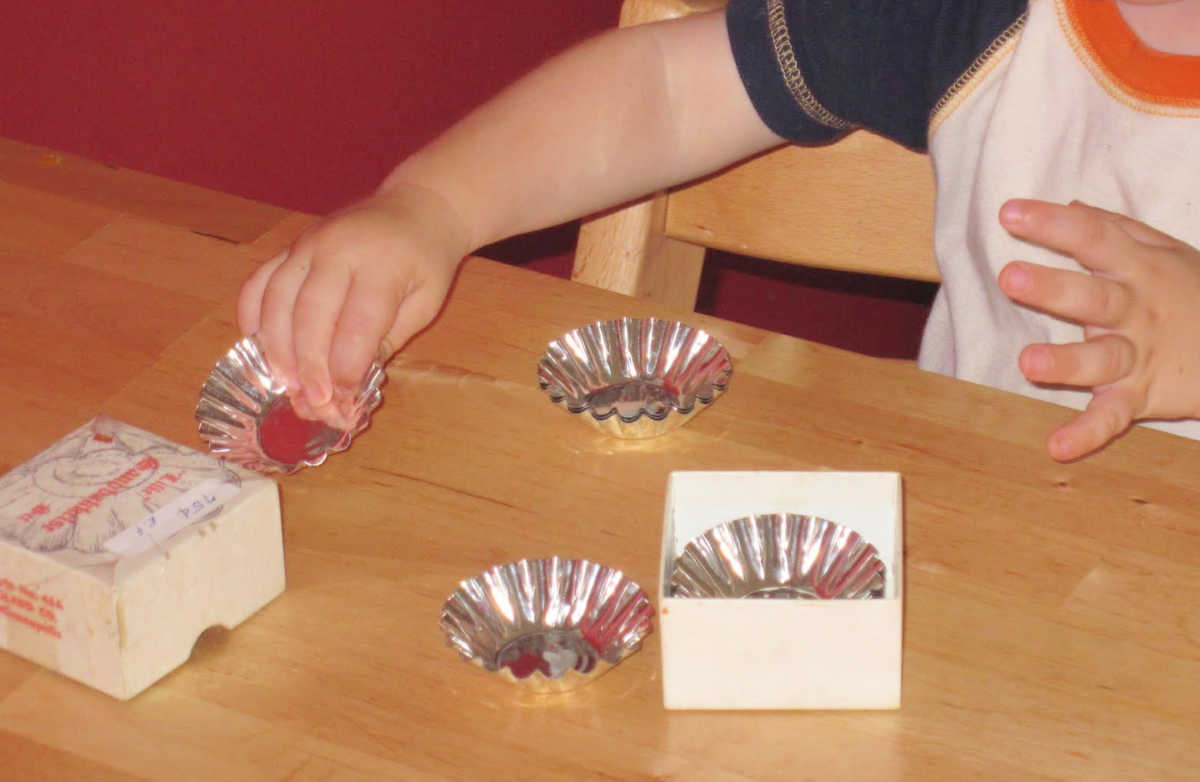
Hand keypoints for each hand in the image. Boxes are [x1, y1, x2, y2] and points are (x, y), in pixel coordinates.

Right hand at [237, 184, 467, 425]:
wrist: (416, 207)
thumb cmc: (425, 261)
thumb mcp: (425, 302)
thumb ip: (388, 339)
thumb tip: (350, 387)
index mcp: (381, 263)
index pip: (357, 322)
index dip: (345, 366)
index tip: (342, 400)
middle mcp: (338, 248)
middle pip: (310, 312)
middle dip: (307, 365)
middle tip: (311, 402)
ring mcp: (308, 243)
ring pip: (276, 298)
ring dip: (275, 348)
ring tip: (284, 384)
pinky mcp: (289, 246)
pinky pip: (259, 282)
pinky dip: (253, 317)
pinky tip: (259, 349)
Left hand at [997, 199, 1199, 460]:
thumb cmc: (1192, 292)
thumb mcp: (1165, 253)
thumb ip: (1116, 230)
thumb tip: (1070, 205)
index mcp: (1138, 268)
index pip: (1094, 238)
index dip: (1053, 224)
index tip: (1010, 213)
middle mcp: (1136, 310)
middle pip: (1092, 298)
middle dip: (1052, 290)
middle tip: (1009, 278)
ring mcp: (1138, 355)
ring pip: (1099, 359)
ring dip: (1064, 363)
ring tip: (1027, 363)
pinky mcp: (1142, 396)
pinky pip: (1112, 417)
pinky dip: (1087, 434)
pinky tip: (1056, 448)